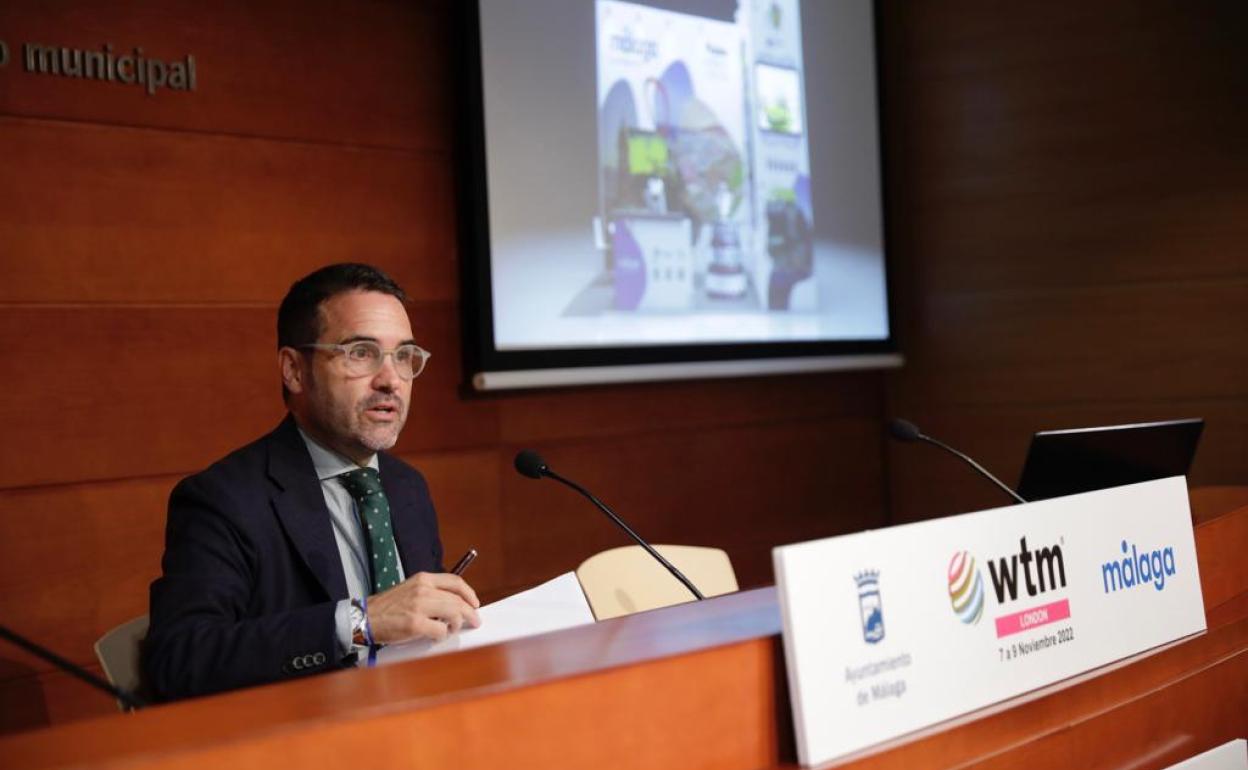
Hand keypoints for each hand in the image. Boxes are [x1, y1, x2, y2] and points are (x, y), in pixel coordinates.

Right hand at [366, 572, 480, 643]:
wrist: (365, 617)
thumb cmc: (388, 607)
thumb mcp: (411, 589)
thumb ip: (430, 592)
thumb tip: (453, 604)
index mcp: (423, 579)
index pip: (455, 582)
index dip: (469, 593)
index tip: (475, 603)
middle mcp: (423, 589)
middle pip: (458, 600)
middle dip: (470, 613)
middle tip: (474, 621)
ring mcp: (420, 606)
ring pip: (454, 614)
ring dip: (457, 625)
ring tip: (452, 629)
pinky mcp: (416, 624)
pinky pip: (441, 630)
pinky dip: (443, 635)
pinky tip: (438, 636)